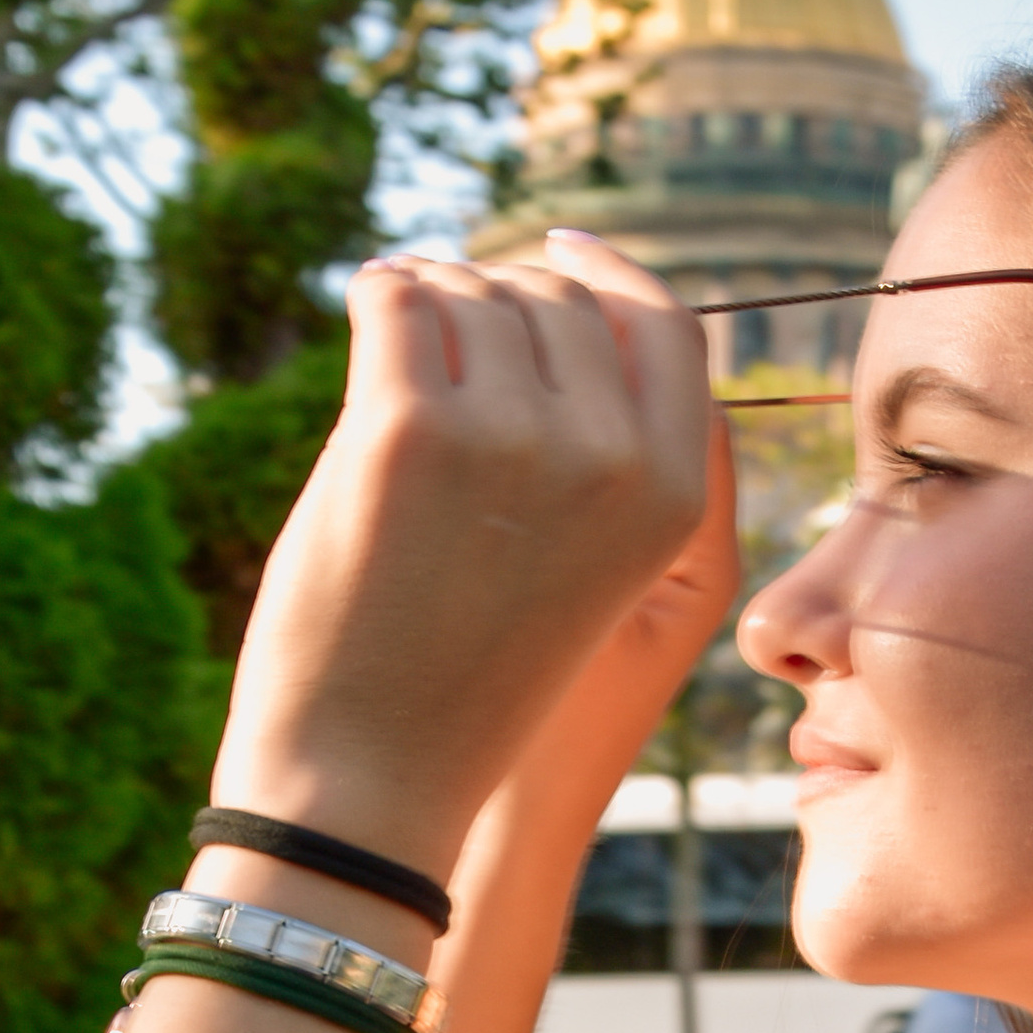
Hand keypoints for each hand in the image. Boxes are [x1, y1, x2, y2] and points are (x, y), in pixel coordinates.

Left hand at [217, 238, 712, 874]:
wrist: (372, 780)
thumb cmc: (469, 679)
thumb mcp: (592, 575)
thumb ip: (604, 454)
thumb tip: (561, 301)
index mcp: (668, 498)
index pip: (666, 328)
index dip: (608, 277)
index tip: (555, 252)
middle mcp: (606, 458)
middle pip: (560, 300)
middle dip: (497, 295)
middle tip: (441, 327)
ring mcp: (507, 437)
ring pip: (473, 290)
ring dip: (429, 296)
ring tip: (397, 336)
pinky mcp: (405, 429)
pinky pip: (394, 300)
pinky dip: (375, 293)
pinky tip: (364, 310)